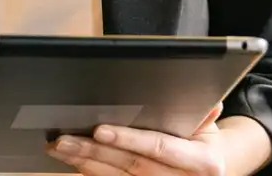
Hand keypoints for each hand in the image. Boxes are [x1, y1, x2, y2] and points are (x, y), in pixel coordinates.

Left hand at [46, 104, 224, 175]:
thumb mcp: (208, 124)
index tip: (100, 130)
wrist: (212, 168)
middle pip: (130, 165)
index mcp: (201, 163)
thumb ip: (201, 113)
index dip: (128, 139)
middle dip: (94, 151)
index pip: (158, 148)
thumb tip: (205, 101)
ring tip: (59, 147)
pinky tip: (73, 161)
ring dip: (84, 162)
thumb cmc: (204, 139)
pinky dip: (91, 172)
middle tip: (64, 139)